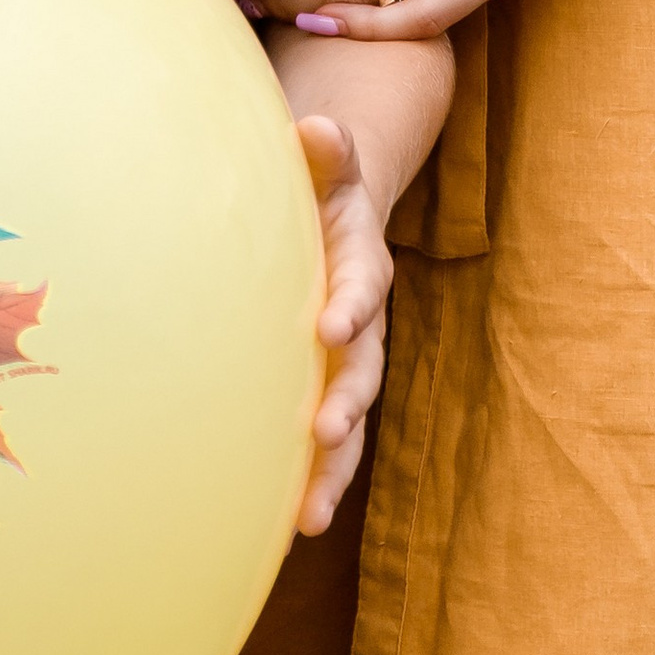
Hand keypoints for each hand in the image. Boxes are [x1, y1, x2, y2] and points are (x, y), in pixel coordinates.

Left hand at [298, 115, 390, 536]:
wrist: (335, 208)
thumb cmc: (316, 183)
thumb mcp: (324, 162)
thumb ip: (324, 150)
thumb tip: (317, 130)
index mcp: (358, 258)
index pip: (359, 283)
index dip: (349, 304)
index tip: (329, 328)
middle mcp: (360, 316)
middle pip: (363, 365)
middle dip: (348, 400)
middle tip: (326, 431)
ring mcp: (345, 358)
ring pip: (349, 417)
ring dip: (334, 464)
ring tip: (311, 514)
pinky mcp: (324, 384)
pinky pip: (326, 437)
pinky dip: (316, 476)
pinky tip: (291, 524)